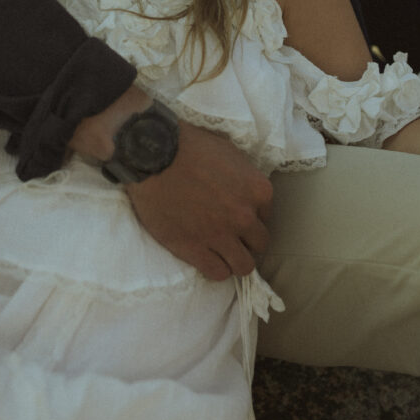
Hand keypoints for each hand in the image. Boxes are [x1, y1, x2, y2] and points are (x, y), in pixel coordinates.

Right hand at [126, 122, 272, 280]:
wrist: (153, 155)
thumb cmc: (190, 145)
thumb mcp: (229, 151)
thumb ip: (243, 175)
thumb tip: (245, 187)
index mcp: (257, 190)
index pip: (266, 216)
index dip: (251, 216)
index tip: (236, 214)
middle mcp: (244, 216)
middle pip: (259, 243)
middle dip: (246, 239)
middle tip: (228, 233)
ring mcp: (220, 236)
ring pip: (243, 266)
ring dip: (234, 259)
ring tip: (220, 252)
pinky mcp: (194, 249)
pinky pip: (218, 273)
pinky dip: (215, 268)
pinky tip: (205, 257)